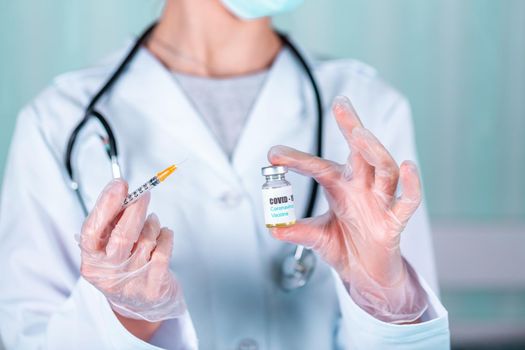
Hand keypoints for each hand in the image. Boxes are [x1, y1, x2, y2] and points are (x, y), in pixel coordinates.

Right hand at [79, 179, 184, 333]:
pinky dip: (166, 235)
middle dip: (136, 209)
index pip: (92, 231)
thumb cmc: (123, 267)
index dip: (106, 205)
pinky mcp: (154, 285)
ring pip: (147, 239)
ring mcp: (132, 281)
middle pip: (122, 236)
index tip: (119, 184)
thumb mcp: (108, 248)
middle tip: (144, 193)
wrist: (141, 306)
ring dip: (153, 224)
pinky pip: (164, 249)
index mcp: (91, 261)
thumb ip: (111, 221)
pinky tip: (163, 234)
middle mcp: (108, 274)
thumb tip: (121, 189)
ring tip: (152, 224)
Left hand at [268, 96, 426, 322]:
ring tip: (359, 134)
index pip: (319, 166)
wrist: (366, 274)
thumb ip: (298, 231)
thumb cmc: (345, 246)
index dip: (296, 159)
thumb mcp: (316, 236)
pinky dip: (411, 185)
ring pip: (384, 168)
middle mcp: (361, 187)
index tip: (273, 153)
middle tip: (340, 104)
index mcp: (340, 186)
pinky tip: (407, 166)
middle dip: (352, 126)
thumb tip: (274, 227)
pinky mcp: (395, 221)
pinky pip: (407, 200)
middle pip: (360, 150)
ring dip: (374, 150)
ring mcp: (380, 201)